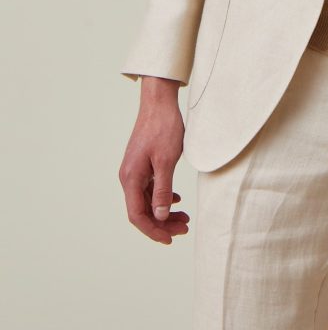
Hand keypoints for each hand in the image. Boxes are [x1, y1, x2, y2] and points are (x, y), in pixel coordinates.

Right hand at [118, 78, 189, 244]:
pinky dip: (162, 197)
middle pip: (142, 211)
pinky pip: (150, 189)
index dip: (153, 231)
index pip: (138, 215)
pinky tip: (176, 200)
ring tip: (185, 217)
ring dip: (164, 212)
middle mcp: (129, 177)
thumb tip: (160, 216)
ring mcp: (135, 170)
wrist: (159, 102)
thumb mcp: (166, 161)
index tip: (170, 239)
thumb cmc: (163, 128)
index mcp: (131, 178)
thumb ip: (163, 190)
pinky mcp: (142, 164)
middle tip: (184, 228)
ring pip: (147, 200)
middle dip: (162, 223)